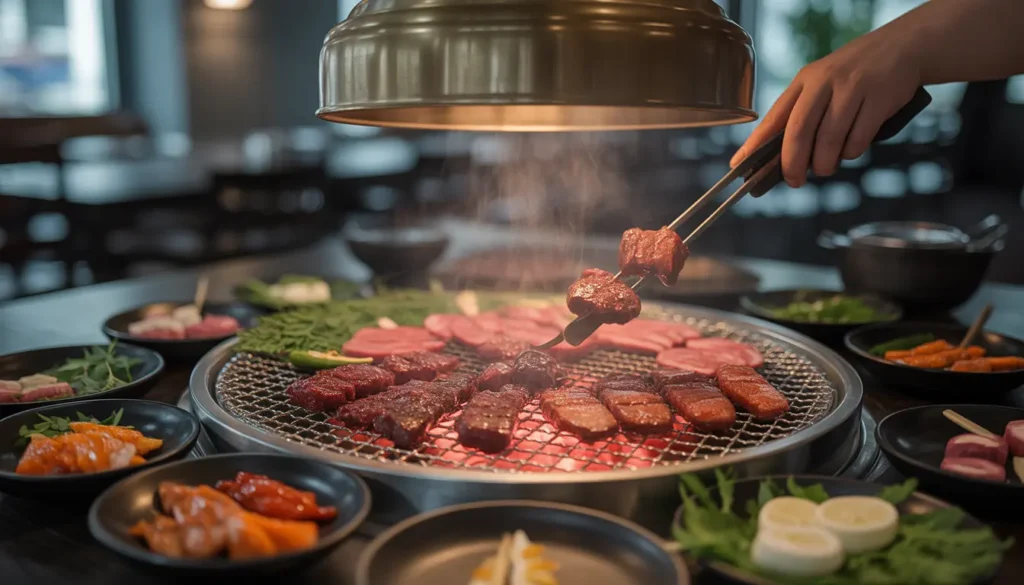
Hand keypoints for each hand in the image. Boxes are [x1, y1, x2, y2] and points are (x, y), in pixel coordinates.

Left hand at [731, 27, 921, 186]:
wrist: (902, 48)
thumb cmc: (854, 75)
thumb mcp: (821, 83)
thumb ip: (802, 114)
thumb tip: (781, 157)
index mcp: (805, 81)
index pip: (774, 117)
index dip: (755, 145)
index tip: (739, 166)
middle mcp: (824, 82)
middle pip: (798, 132)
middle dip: (792, 163)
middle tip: (793, 180)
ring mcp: (852, 89)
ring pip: (829, 141)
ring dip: (825, 163)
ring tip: (825, 167)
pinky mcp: (878, 99)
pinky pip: (857, 140)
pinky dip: (851, 153)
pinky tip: (850, 149)